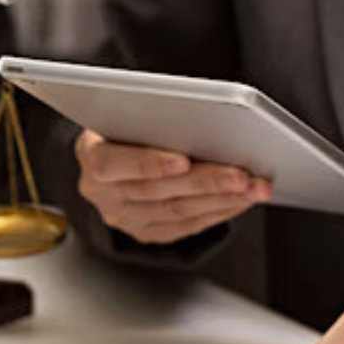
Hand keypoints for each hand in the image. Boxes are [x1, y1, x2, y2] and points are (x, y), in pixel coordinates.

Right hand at [73, 129, 271, 243]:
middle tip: (241, 174)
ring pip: (176, 210)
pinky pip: (186, 226)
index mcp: (90, 156)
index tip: (182, 160)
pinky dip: (217, 212)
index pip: (112, 164)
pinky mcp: (146, 231)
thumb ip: (149, 118)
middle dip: (204, 182)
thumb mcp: (125, 112)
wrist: (113, 154)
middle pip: (155, 190)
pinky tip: (240, 199)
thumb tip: (201, 119)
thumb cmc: (125, 125)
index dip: (147, 163)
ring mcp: (123, 217)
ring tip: (252, 186)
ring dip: (220, 198)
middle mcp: (101, 192)